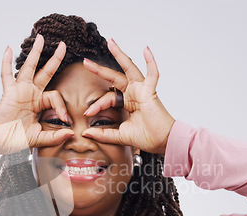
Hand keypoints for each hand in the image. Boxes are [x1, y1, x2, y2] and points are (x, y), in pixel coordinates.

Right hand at [0, 34, 73, 155]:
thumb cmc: (15, 140)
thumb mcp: (39, 138)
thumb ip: (55, 137)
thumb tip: (71, 133)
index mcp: (39, 104)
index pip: (55, 96)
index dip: (62, 106)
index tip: (66, 120)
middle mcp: (31, 94)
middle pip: (46, 72)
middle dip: (55, 59)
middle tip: (64, 45)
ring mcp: (20, 91)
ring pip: (29, 67)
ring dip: (35, 53)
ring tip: (41, 38)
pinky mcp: (9, 92)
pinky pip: (6, 74)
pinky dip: (6, 62)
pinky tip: (8, 48)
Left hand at [81, 39, 174, 154]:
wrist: (161, 142)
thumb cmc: (145, 137)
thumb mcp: (119, 136)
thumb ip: (103, 134)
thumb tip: (85, 133)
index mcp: (126, 102)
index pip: (108, 98)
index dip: (96, 105)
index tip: (87, 113)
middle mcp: (133, 93)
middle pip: (114, 77)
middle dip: (99, 70)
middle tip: (85, 62)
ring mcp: (142, 90)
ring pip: (129, 68)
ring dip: (120, 55)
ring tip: (111, 42)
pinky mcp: (151, 91)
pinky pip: (152, 74)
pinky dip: (151, 61)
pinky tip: (146, 49)